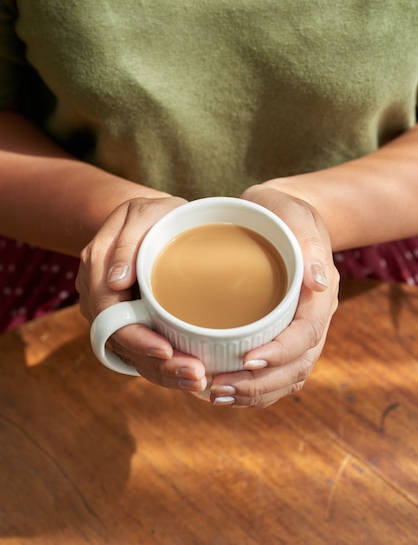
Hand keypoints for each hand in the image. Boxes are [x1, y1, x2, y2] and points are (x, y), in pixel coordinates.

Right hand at [76, 195, 206, 391]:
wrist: (152, 219)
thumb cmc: (152, 214)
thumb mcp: (142, 214)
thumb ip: (127, 244)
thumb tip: (116, 284)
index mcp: (96, 270)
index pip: (109, 316)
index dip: (135, 338)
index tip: (166, 350)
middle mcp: (99, 298)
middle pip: (121, 343)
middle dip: (157, 364)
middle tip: (195, 374)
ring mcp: (114, 313)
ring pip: (132, 354)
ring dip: (163, 373)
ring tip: (198, 379)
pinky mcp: (133, 322)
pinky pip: (142, 351)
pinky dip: (164, 367)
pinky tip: (190, 375)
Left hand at [208, 185, 338, 408]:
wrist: (280, 218)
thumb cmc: (282, 214)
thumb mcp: (293, 215)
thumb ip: (308, 243)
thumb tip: (318, 281)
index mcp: (319, 295)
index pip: (305, 335)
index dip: (279, 353)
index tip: (247, 359)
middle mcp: (313, 319)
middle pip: (296, 366)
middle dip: (259, 383)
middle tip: (219, 387)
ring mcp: (299, 331)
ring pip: (286, 377)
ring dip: (254, 393)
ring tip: (217, 395)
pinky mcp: (282, 336)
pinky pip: (276, 374)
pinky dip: (254, 389)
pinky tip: (226, 392)